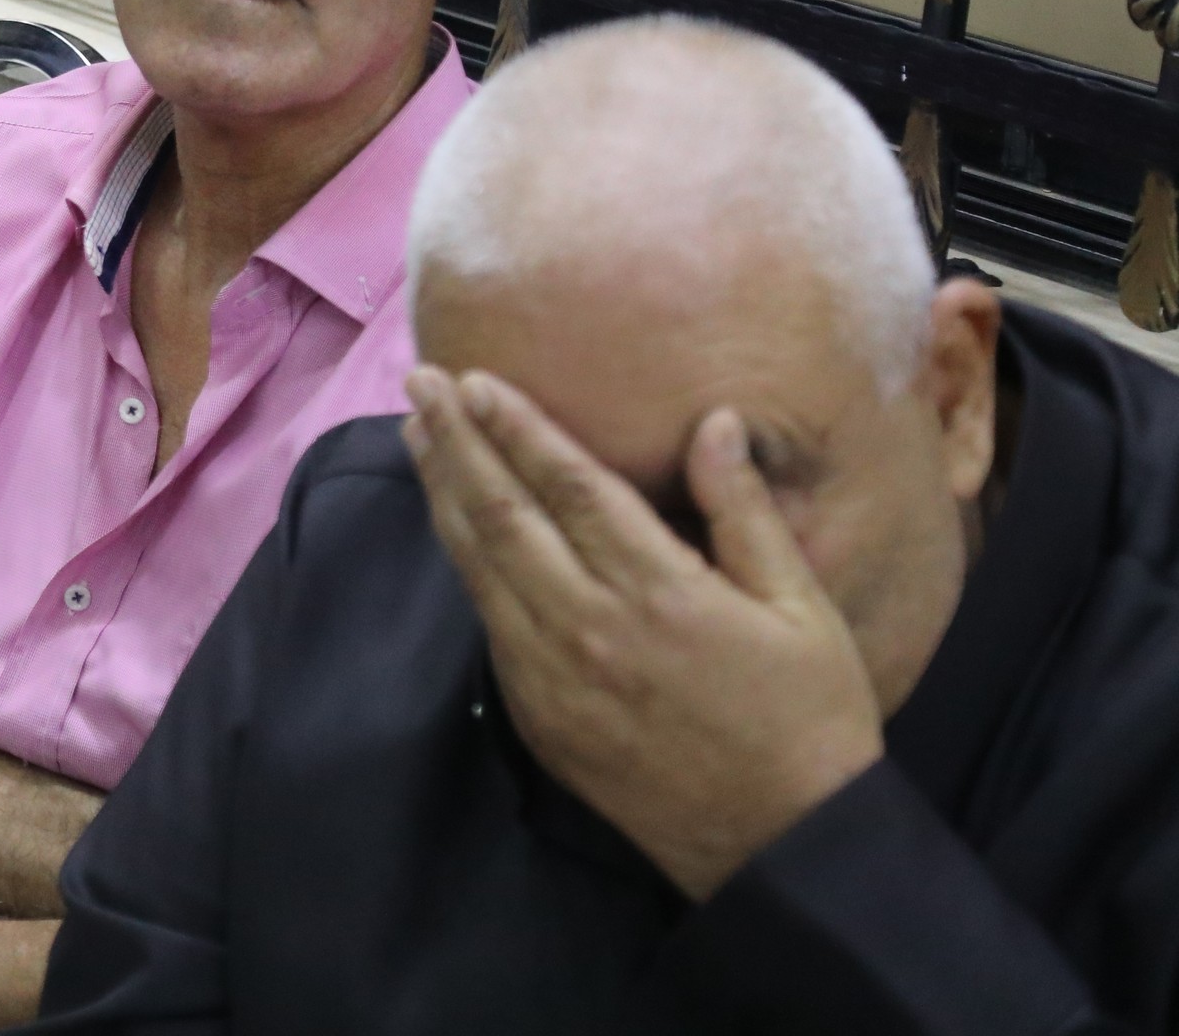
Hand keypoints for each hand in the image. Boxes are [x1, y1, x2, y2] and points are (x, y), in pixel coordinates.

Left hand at [403, 365, 886, 900]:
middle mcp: (590, 627)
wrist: (783, 846)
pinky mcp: (537, 715)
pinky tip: (451, 523)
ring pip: (479, 565)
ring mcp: (553, 675)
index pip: (570, 487)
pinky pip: (488, 621)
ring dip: (442, 493)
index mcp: (659, 592)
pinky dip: (463, 562)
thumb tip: (713, 421)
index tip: (475, 380)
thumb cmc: (808, 718)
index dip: (517, 428)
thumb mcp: (800, 607)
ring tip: (416, 433)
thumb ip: (742, 510)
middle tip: (418, 381)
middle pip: (502, 514)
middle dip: (456, 441)